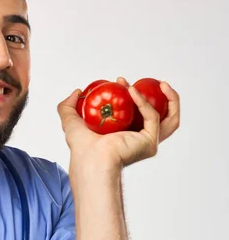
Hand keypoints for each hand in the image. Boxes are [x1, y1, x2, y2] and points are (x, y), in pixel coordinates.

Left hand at [57, 77, 180, 169]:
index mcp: (127, 134)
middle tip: (155, 82)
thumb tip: (77, 91)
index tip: (120, 82)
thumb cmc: (81, 145)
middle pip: (164, 117)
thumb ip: (68, 105)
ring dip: (171, 100)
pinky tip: (132, 91)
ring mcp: (148, 142)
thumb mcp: (70, 120)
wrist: (88, 157)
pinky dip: (143, 102)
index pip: (140, 113)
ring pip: (170, 120)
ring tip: (162, 84)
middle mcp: (140, 139)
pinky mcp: (149, 142)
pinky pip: (151, 117)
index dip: (135, 94)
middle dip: (164, 97)